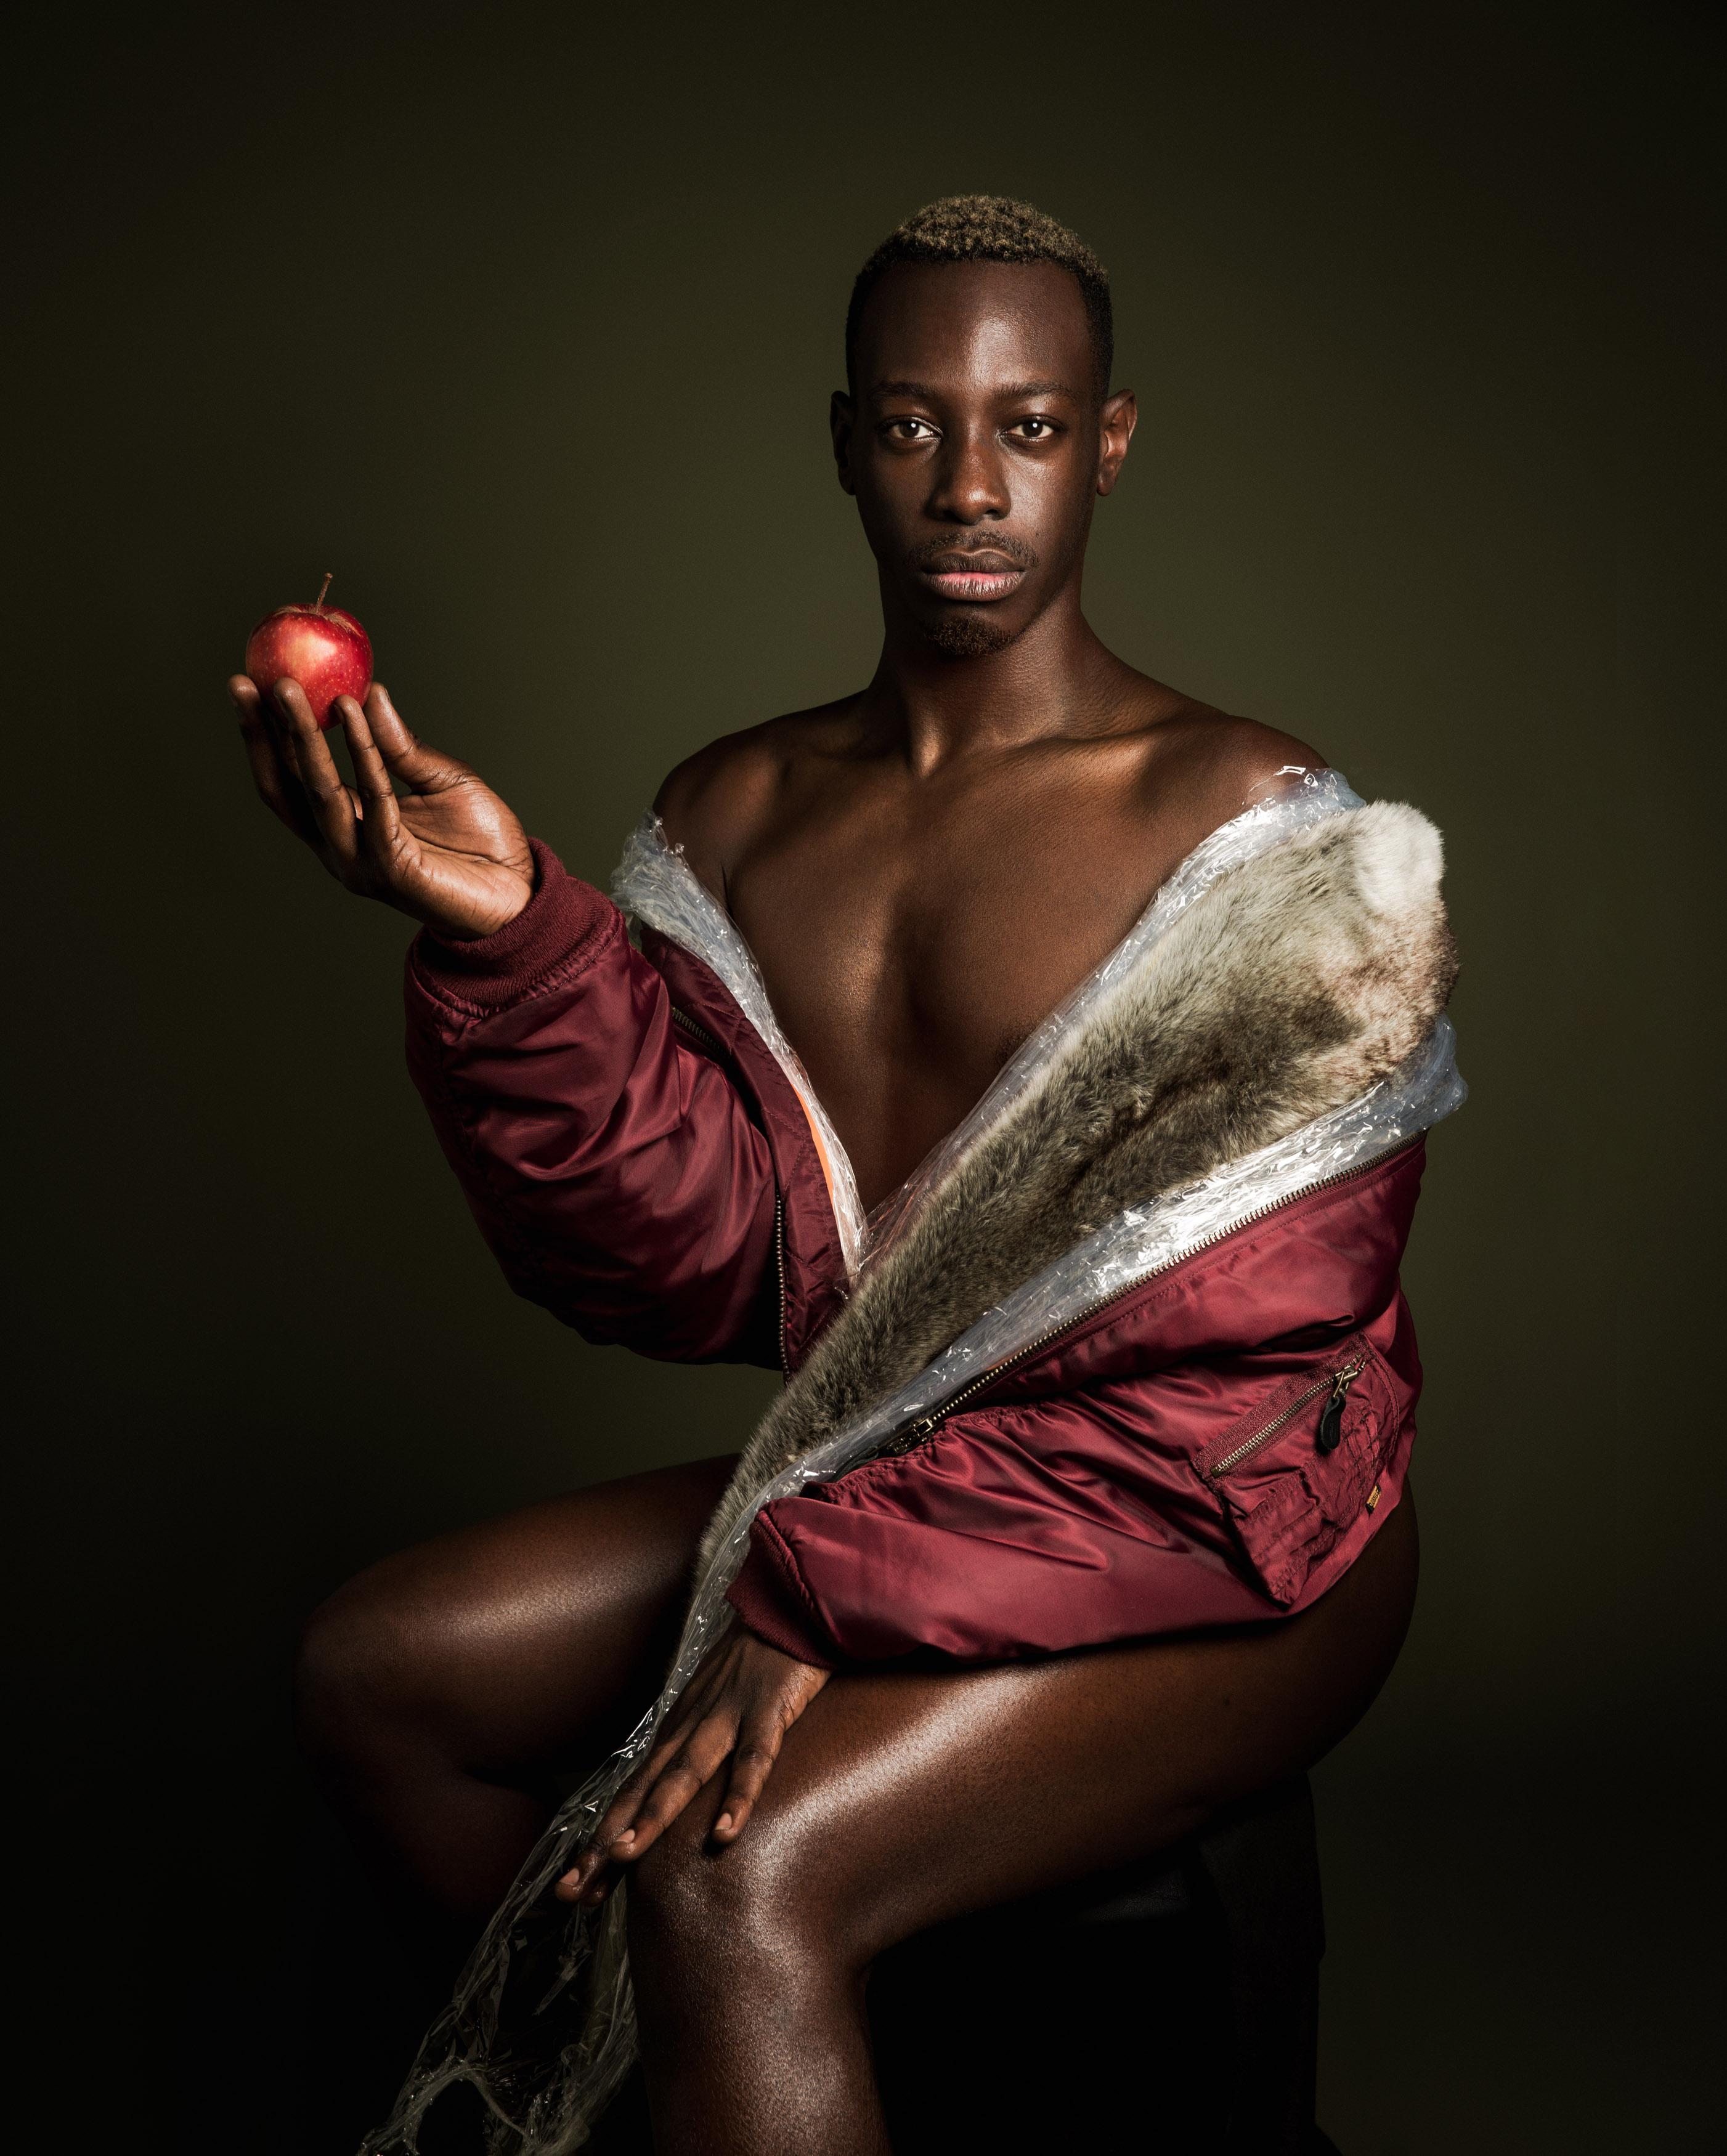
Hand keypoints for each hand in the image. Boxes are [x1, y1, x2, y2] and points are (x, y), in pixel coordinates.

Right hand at [230, 675, 536, 939]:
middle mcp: (340, 848)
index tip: (250, 684)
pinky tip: (352, 714)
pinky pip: (373, 803)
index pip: (289, 779)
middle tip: (252, 682)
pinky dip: (362, 756)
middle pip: (288, 787)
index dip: (264, 734)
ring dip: (303, 737)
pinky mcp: (391, 871)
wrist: (520, 893)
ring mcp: (360, 863)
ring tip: (293, 689)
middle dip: (265, 733)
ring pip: (320, 793)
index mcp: (343, 827)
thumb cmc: (481, 842)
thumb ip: (400, 747)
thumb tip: (370, 693)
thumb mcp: (438, 780)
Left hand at [555, 1629, 829, 1905]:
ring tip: (624, 1857)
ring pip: (684, 1775)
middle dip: (607, 1840)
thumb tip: (681, 1789)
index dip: (604, 1838)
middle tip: (574, 1889)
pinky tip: (724, 1831)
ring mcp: (727, 1717)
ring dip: (653, 1815)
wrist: (789, 1604)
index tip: (576, 1886)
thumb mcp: (717, 1703)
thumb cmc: (757, 1659)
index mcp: (680, 1728)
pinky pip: (752, 1758)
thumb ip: (700, 1743)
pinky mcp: (769, 1710)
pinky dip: (736, 1795)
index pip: (633, 1791)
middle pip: (643, 1791)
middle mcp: (692, 1726)